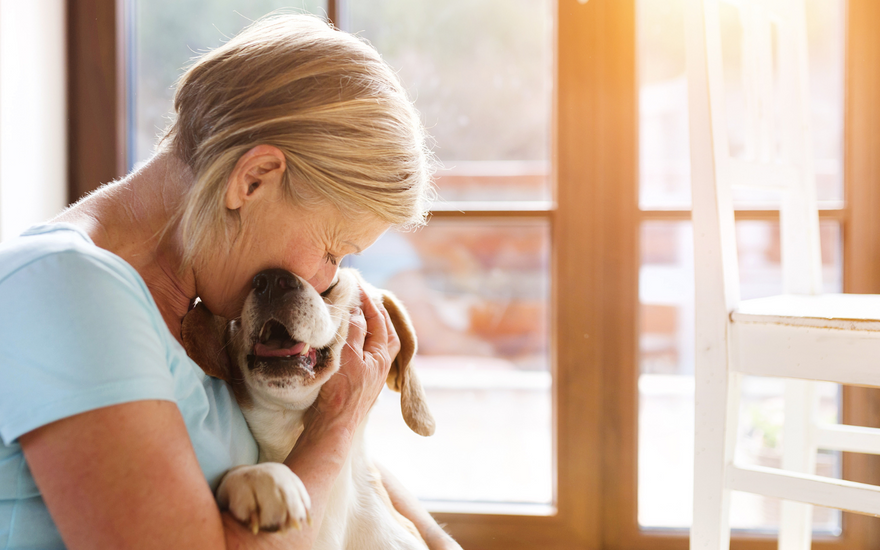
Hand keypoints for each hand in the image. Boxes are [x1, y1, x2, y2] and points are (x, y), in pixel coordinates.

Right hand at [304, 287, 400, 435]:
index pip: (379, 320)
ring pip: (376, 343)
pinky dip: (360, 340)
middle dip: (376, 312)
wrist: (332, 428)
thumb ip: (354, 330)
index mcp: (381, 356)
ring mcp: (371, 374)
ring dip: (370, 326)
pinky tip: (351, 339)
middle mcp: (380, 364)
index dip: (368, 301)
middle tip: (364, 297)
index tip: (356, 285)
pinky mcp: (359, 382)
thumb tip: (358, 308)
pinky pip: (365, 354)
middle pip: (385, 331)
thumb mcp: (347, 356)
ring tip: (360, 313)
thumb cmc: (340, 393)